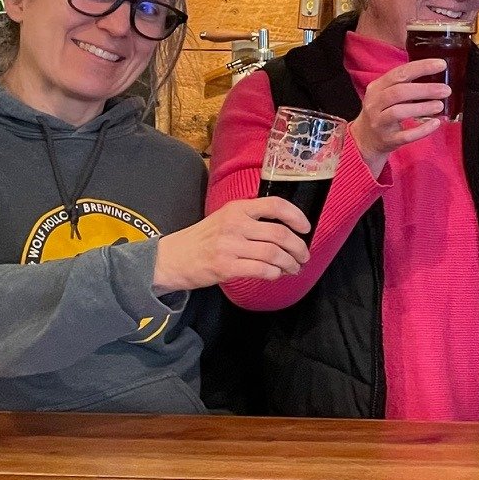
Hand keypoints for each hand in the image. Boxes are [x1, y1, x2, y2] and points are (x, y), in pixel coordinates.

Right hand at [152, 198, 310, 293]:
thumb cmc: (204, 239)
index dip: (296, 216)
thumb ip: (251, 219)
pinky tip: (275, 274)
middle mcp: (235, 224)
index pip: (275, 205)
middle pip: (279, 234)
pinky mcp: (225, 267)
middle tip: (304, 256)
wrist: (172, 258)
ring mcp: (229, 246)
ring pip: (273, 254)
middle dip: (298, 247)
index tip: (306, 228)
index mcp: (237, 208)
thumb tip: (286, 230)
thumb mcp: (225, 218)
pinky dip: (274, 274)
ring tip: (294, 268)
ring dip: (289, 263)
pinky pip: (260, 270)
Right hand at [351, 59, 452, 175]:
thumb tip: (435, 71)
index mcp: (377, 87)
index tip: (441, 65)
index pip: (399, 73)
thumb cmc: (383, 110)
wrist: (365, 138)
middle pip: (399, 92)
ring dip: (422, 107)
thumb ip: (405, 83)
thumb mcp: (386, 93)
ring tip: (440, 105)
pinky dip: (422, 129)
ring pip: (398, 112)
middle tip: (445, 90)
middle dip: (425, 89)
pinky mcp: (387, 140)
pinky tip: (435, 123)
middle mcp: (375, 103)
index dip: (421, 68)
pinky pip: (405, 136)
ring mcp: (380, 123)